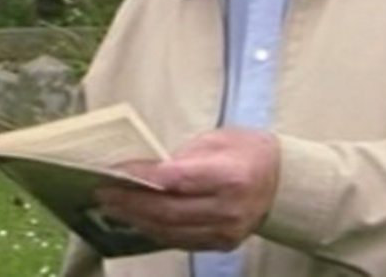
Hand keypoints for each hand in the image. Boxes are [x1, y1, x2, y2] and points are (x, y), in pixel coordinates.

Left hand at [95, 129, 280, 251]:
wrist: (283, 183)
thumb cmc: (247, 152)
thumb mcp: (217, 139)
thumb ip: (182, 156)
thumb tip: (145, 169)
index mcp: (230, 177)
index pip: (175, 180)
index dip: (141, 177)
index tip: (113, 171)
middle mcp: (228, 210)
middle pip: (168, 211)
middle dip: (130, 202)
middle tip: (103, 192)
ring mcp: (225, 232)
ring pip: (170, 231)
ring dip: (136, 219)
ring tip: (111, 206)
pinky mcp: (221, 245)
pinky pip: (180, 241)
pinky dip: (154, 230)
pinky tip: (135, 219)